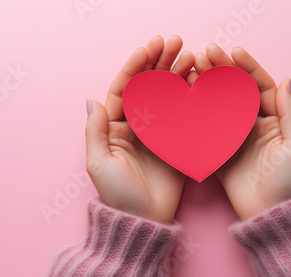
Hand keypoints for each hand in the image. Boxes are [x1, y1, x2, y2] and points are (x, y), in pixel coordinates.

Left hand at [85, 36, 194, 222]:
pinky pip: (184, 113)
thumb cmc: (118, 195)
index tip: (149, 48)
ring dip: (177, 74)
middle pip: (148, 86)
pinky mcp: (177, 141)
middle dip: (159, 62)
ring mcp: (159, 131)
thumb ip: (95, 131)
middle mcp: (137, 124)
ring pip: (168, 95)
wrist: (144, 220)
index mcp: (115, 126)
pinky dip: (191, 96)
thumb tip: (91, 100)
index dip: (136, 66)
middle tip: (174, 41)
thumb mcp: (99, 163)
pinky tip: (200, 80)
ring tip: (191, 55)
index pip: (125, 88)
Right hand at [193, 44, 290, 218]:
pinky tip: (184, 95)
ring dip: (205, 85)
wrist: (267, 211)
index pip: (258, 85)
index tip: (232, 52)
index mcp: (272, 119)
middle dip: (221, 70)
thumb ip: (289, 112)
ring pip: (217, 104)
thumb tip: (286, 80)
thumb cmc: (288, 180)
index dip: (246, 67)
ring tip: (191, 69)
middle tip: (205, 54)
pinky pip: (205, 126)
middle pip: (235, 90)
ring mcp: (232, 135)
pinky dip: (194, 110)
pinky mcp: (216, 148)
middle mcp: (250, 123)